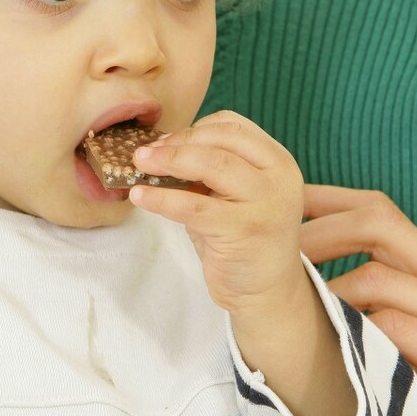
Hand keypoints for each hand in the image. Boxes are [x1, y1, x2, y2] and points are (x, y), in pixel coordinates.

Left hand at [129, 111, 306, 313]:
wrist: (266, 290)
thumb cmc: (243, 237)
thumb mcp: (235, 195)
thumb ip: (212, 169)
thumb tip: (160, 148)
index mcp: (277, 161)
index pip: (233, 126)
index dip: (194, 129)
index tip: (164, 141)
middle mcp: (277, 177)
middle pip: (221, 140)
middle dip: (177, 142)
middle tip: (144, 153)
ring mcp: (264, 203)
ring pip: (210, 165)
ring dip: (168, 161)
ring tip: (139, 165)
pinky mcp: (243, 230)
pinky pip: (193, 206)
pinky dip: (161, 198)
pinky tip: (140, 197)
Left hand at [298, 184, 416, 415]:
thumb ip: (399, 355)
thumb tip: (328, 351)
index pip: (385, 220)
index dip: (328, 206)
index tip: (278, 213)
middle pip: (380, 222)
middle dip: (314, 227)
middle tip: (267, 252)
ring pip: (385, 274)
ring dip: (324, 287)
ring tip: (281, 309)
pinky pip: (408, 330)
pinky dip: (363, 335)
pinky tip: (333, 357)